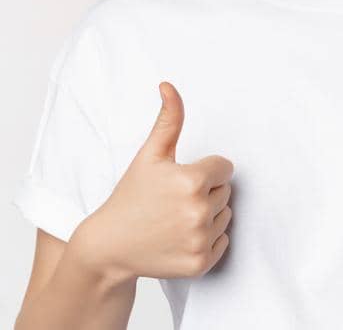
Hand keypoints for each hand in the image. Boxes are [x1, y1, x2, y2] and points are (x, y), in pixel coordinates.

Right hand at [75, 82, 233, 281]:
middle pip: (226, 191)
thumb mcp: (149, 156)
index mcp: (192, 181)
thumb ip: (168, 120)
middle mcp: (199, 211)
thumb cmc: (129, 197)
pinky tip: (180, 238)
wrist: (108, 246)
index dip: (203, 171)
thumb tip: (169, 86)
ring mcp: (200, 240)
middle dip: (205, 192)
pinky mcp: (201, 263)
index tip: (178, 180)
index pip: (225, 167)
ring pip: (225, 215)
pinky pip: (223, 241)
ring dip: (207, 215)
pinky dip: (206, 240)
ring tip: (174, 219)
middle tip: (173, 201)